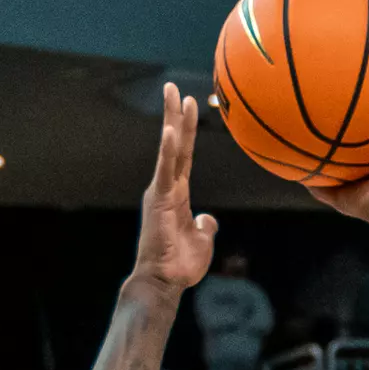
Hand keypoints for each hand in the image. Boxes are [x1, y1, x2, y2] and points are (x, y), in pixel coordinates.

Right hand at [133, 84, 218, 290]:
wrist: (164, 281)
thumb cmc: (181, 265)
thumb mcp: (202, 241)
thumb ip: (206, 226)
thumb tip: (209, 220)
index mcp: (178, 195)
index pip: (184, 156)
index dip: (187, 131)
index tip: (190, 105)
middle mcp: (167, 188)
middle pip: (174, 145)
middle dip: (175, 116)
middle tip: (174, 88)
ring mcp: (161, 192)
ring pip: (169, 150)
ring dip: (171, 122)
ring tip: (172, 94)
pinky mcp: (159, 200)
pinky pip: (165, 171)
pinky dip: (168, 151)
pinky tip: (171, 131)